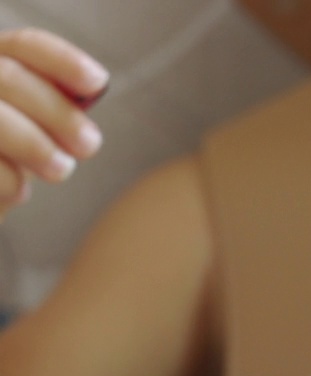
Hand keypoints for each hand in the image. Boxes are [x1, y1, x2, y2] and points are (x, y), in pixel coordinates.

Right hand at [0, 28, 107, 217]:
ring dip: (35, 145)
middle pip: (7, 77)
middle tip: (89, 145)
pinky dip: (8, 180)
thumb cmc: (14, 159)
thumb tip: (88, 93)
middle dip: (57, 112)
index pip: (23, 46)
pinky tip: (20, 192)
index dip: (62, 61)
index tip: (98, 82)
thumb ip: (55, 108)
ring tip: (61, 170)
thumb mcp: (38, 129)